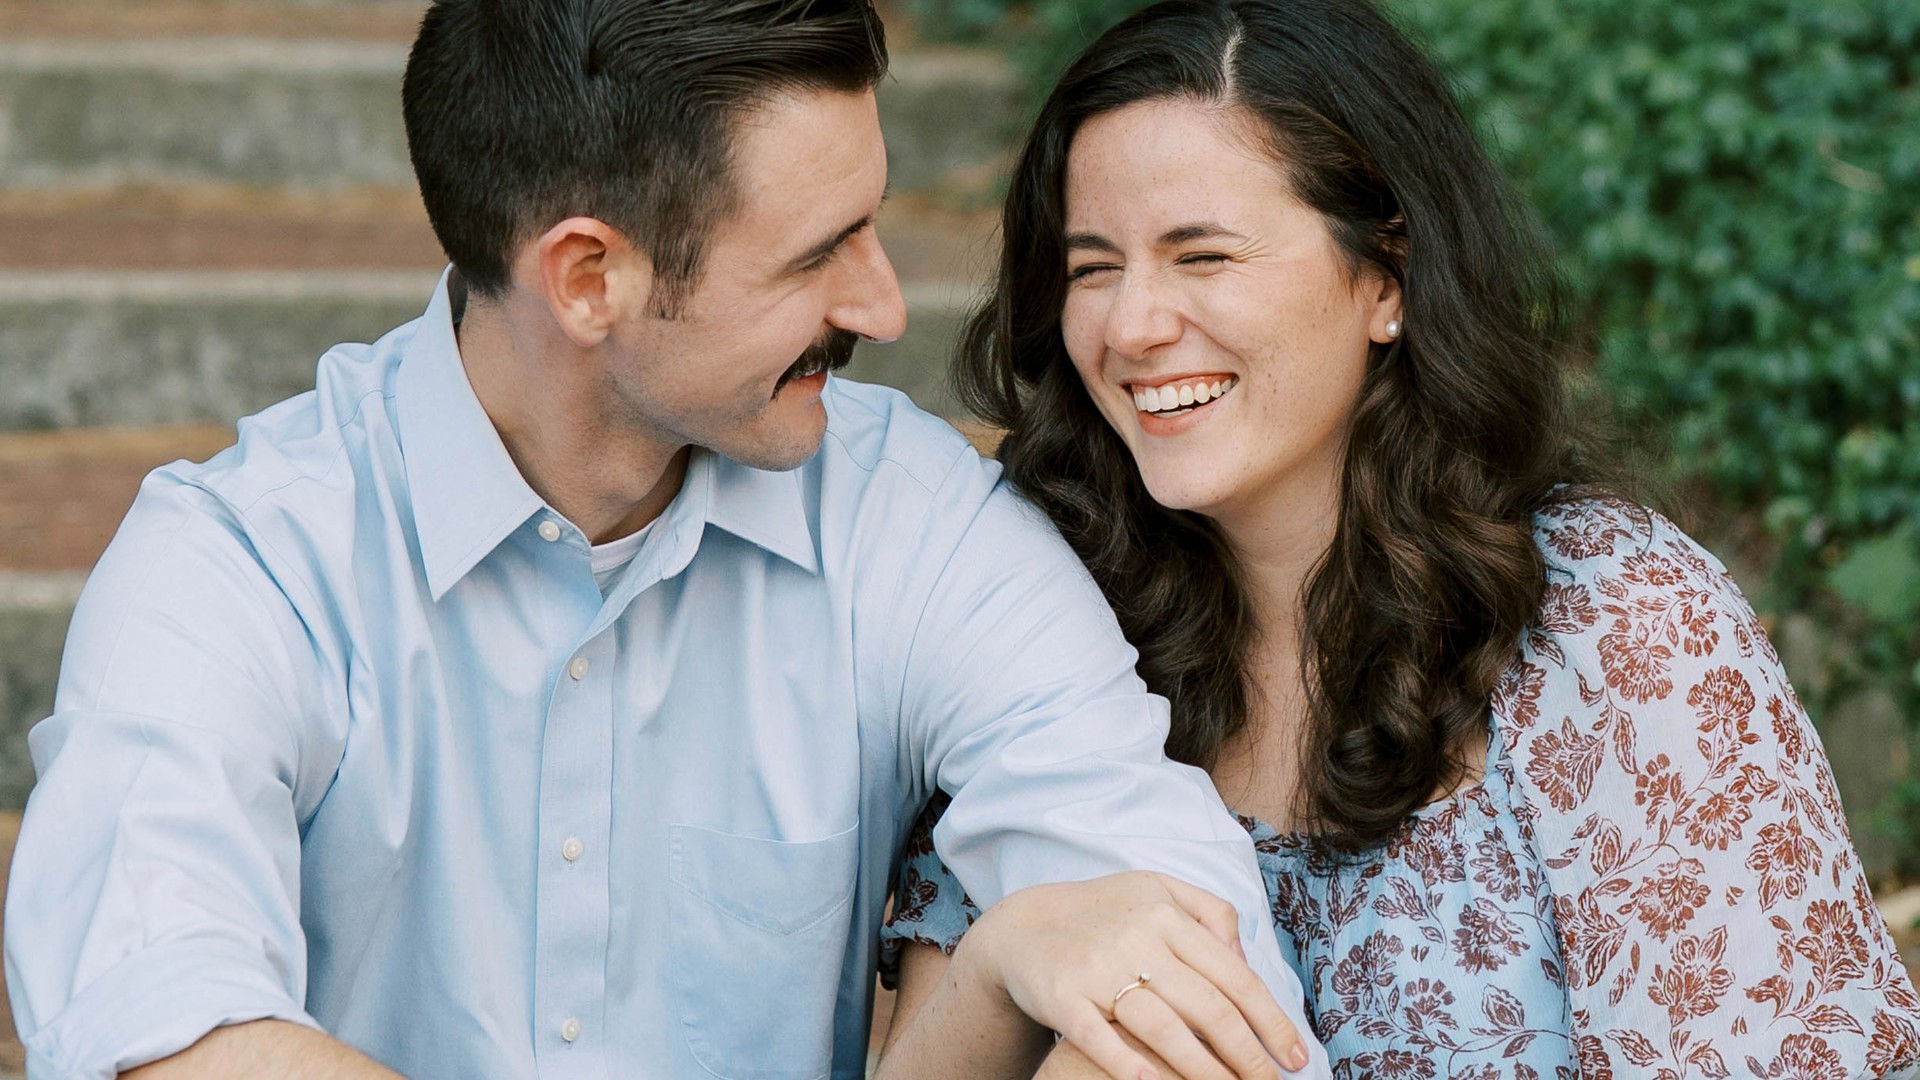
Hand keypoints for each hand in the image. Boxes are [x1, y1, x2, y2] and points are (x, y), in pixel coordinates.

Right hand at [956, 871, 1312, 1079]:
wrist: (1021, 925)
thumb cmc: (1101, 912)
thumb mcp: (1156, 890)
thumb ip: (1208, 912)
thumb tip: (1245, 955)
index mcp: (1166, 913)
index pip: (1232, 975)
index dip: (1270, 1020)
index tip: (1295, 1055)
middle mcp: (1135, 938)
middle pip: (1207, 1007)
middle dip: (1248, 1055)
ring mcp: (1097, 969)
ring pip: (1163, 1029)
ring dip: (1205, 1072)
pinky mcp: (1061, 997)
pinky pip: (1101, 1039)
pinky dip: (1131, 1066)